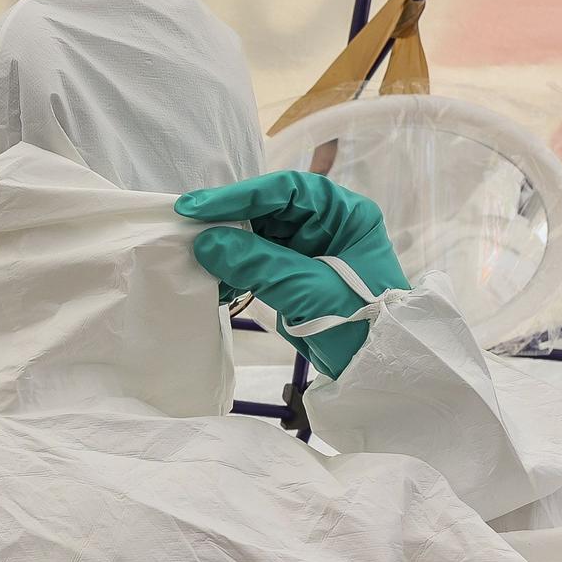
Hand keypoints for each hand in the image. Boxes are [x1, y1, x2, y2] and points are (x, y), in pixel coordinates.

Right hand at [175, 171, 408, 379]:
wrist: (374, 371)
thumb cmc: (359, 326)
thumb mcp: (309, 292)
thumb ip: (258, 264)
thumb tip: (206, 242)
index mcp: (345, 215)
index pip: (287, 191)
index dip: (240, 196)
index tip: (196, 208)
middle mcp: (327, 226)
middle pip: (269, 211)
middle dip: (228, 221)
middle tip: (187, 230)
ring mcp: (310, 251)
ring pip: (259, 237)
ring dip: (227, 249)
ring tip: (196, 261)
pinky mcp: (295, 276)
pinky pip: (258, 263)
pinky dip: (234, 272)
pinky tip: (214, 284)